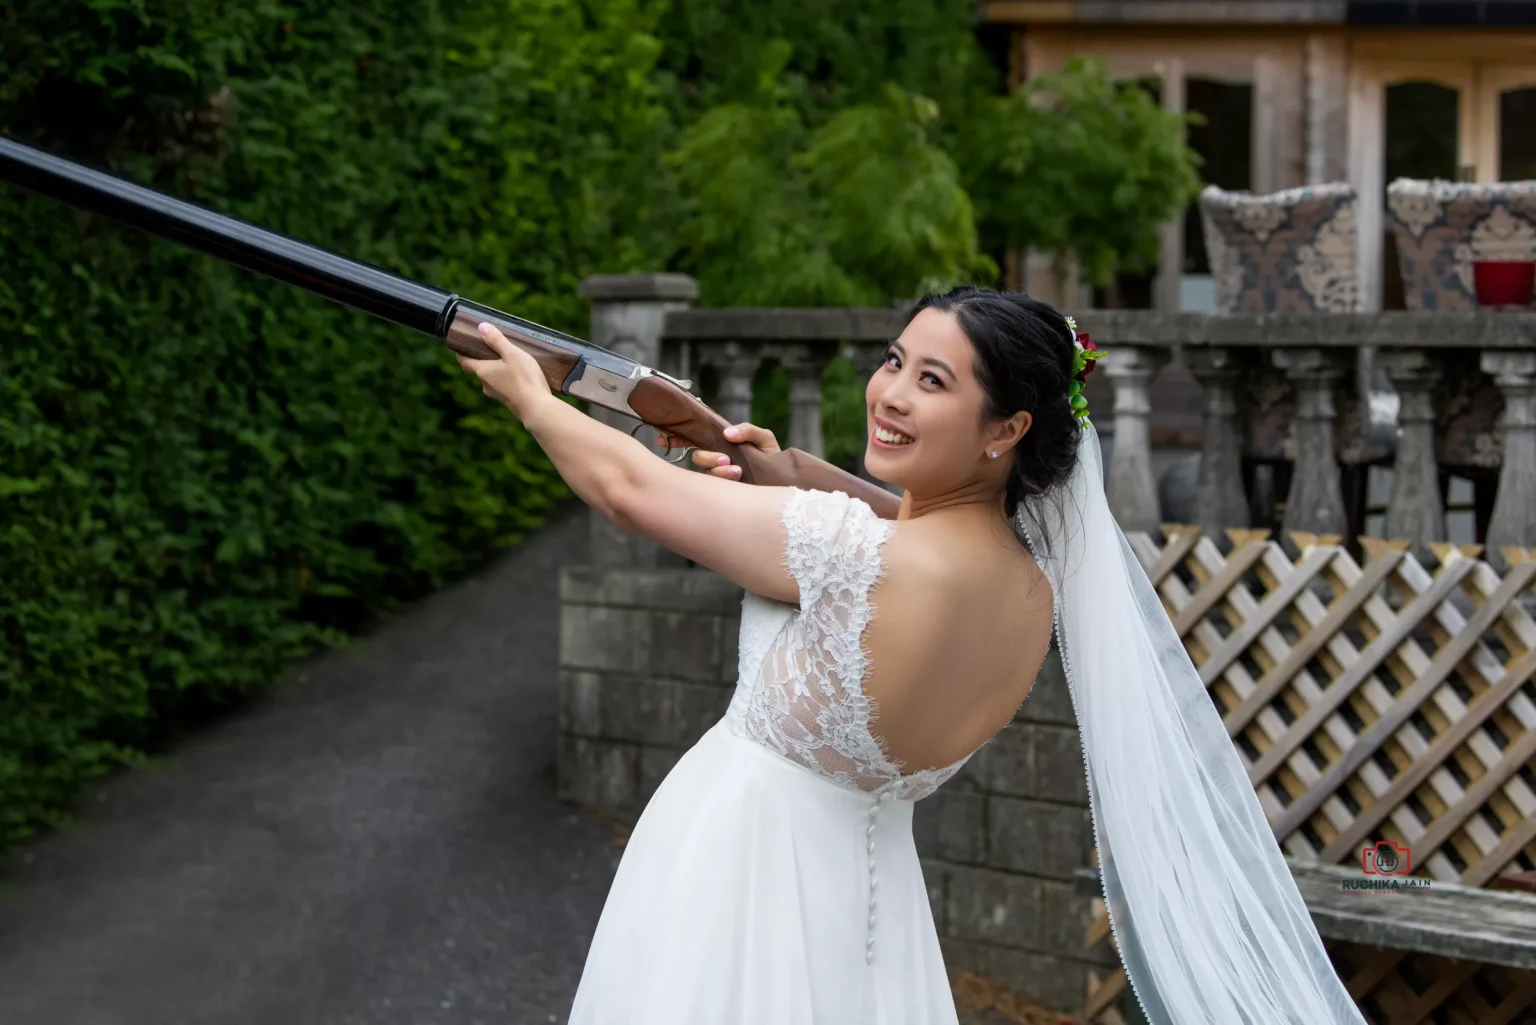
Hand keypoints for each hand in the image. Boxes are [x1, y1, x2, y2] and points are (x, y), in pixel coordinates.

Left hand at [454, 321, 551, 419]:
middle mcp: (486, 385)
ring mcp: (498, 395)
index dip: (461, 353)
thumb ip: (497, 340)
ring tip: (511, 360)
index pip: (464, 362)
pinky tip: (520, 376)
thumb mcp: (512, 354)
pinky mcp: (510, 401)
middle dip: (484, 359)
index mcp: (483, 372)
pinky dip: (507, 379)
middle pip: (480, 369)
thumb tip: (481, 327)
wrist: (537, 408)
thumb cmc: (524, 379)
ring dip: (498, 370)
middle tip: (493, 348)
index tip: (461, 345)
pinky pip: (504, 387)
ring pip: (493, 379)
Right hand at [656, 422, 778, 479]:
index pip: (694, 441)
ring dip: (718, 471)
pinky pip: (715, 488)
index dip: (677, 439)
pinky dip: (725, 480)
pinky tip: (738, 477)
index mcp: (721, 445)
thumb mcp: (763, 439)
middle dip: (706, 458)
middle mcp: (717, 462)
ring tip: (737, 470)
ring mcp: (720, 479)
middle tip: (724, 459)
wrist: (785, 481)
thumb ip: (748, 431)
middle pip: (697, 458)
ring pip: (707, 474)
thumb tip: (728, 433)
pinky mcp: (725, 493)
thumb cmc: (772, 457)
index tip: (665, 441)